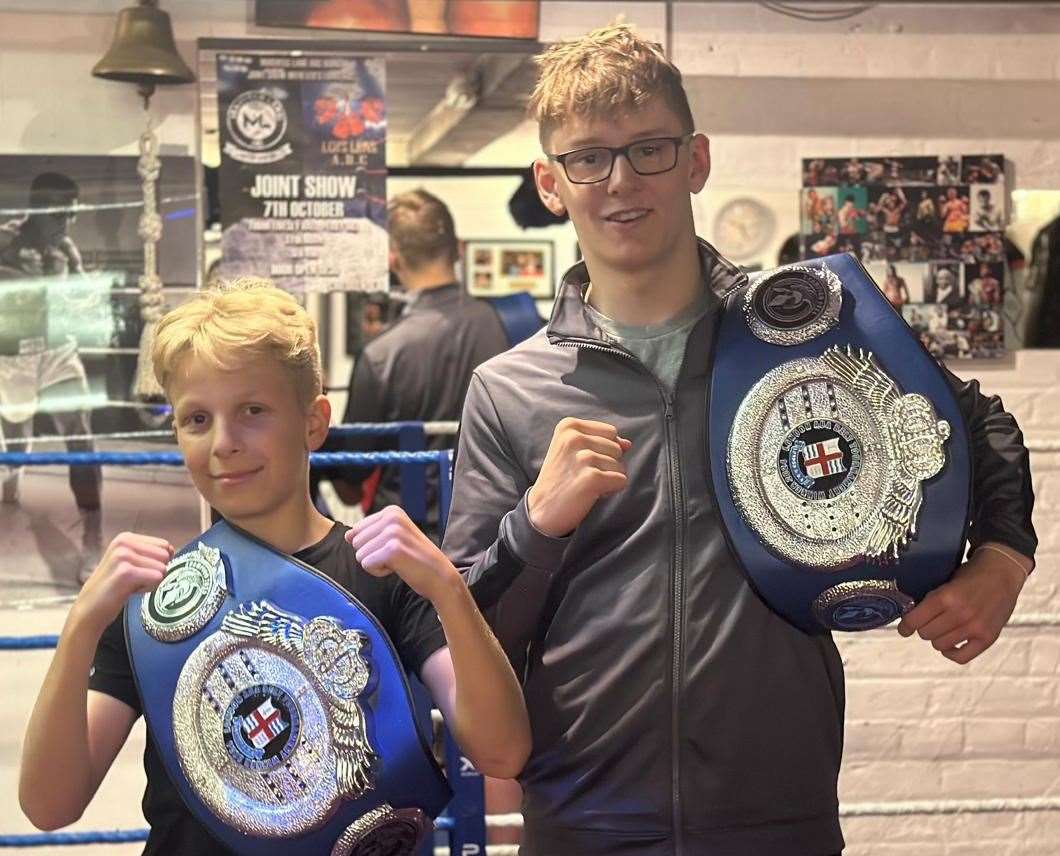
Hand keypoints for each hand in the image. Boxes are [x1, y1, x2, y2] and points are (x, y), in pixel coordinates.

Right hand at [73, 532, 174, 636]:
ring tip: (129, 585)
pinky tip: (129, 591)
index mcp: (126, 537)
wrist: (89, 609)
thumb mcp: (130, 562)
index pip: (165, 545)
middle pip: (166, 556)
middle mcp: (124, 542)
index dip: (156, 563)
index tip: (137, 572)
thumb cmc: (115, 587)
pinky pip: (157, 578)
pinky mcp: (125, 572)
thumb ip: (149, 553)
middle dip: (155, 572)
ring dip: (150, 582)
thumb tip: (172, 549)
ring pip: (163, 569)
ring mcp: (123, 556)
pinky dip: (147, 589)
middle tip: (134, 580)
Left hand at [345, 506, 458, 602]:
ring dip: (376, 564)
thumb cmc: (416, 559)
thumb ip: (370, 533)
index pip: (357, 530)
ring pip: (359, 555)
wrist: (440, 576)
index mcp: (392, 511)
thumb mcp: (394, 538)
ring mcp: (393, 533)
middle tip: (397, 556)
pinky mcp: (392, 550)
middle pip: (355, 542)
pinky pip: (367, 565)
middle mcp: (392, 517)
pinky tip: (399, 568)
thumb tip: (347, 535)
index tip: (395, 548)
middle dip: (372, 554)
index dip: (372, 545)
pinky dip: (379, 572)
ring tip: (399, 562)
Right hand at [527, 418, 631, 537]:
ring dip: (608, 479)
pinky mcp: (592, 478)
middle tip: (582, 476)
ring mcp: (583, 458)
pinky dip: (610, 491)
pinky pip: (622, 481)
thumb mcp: (574, 452)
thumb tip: (628, 444)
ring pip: (621, 466)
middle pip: (617, 448)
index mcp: (568, 426)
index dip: (603, 450)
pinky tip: (590, 494)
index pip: (611, 432)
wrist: (541, 510)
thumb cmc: (561, 479)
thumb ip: (602, 442)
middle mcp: (574, 438)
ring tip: (584, 484)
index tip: (581, 463)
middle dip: (607, 465)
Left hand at [896, 545, 1028, 664]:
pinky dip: (952, 652)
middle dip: (923, 628)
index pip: (914, 620)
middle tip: (928, 622)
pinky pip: (961, 657)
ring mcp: (975, 628)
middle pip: (925, 634)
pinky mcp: (987, 638)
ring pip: (940, 645)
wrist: (1002, 572)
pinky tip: (951, 644)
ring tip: (942, 629)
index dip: (906, 626)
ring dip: (938, 638)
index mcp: (945, 597)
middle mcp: (959, 614)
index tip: (904, 628)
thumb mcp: (945, 580)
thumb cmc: (971, 574)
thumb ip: (931, 599)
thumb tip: (910, 615)